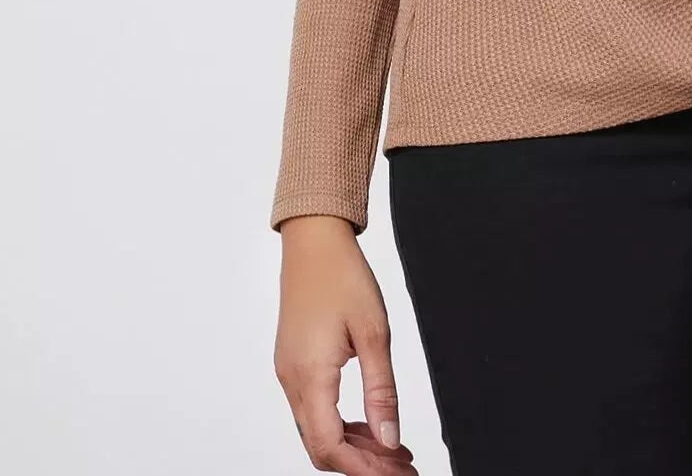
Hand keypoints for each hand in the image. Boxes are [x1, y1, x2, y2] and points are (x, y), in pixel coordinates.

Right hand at [274, 216, 420, 473]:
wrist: (314, 240)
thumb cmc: (342, 275)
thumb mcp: (373, 332)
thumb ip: (382, 390)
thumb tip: (389, 439)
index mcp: (309, 376)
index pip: (330, 446)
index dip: (363, 469)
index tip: (395, 474)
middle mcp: (292, 381)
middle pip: (321, 447)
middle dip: (362, 464)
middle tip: (402, 467)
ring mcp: (289, 373)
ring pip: (317, 430)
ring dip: (354, 447)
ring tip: (394, 451)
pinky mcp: (294, 364)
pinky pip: (314, 410)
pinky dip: (342, 425)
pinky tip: (371, 424)